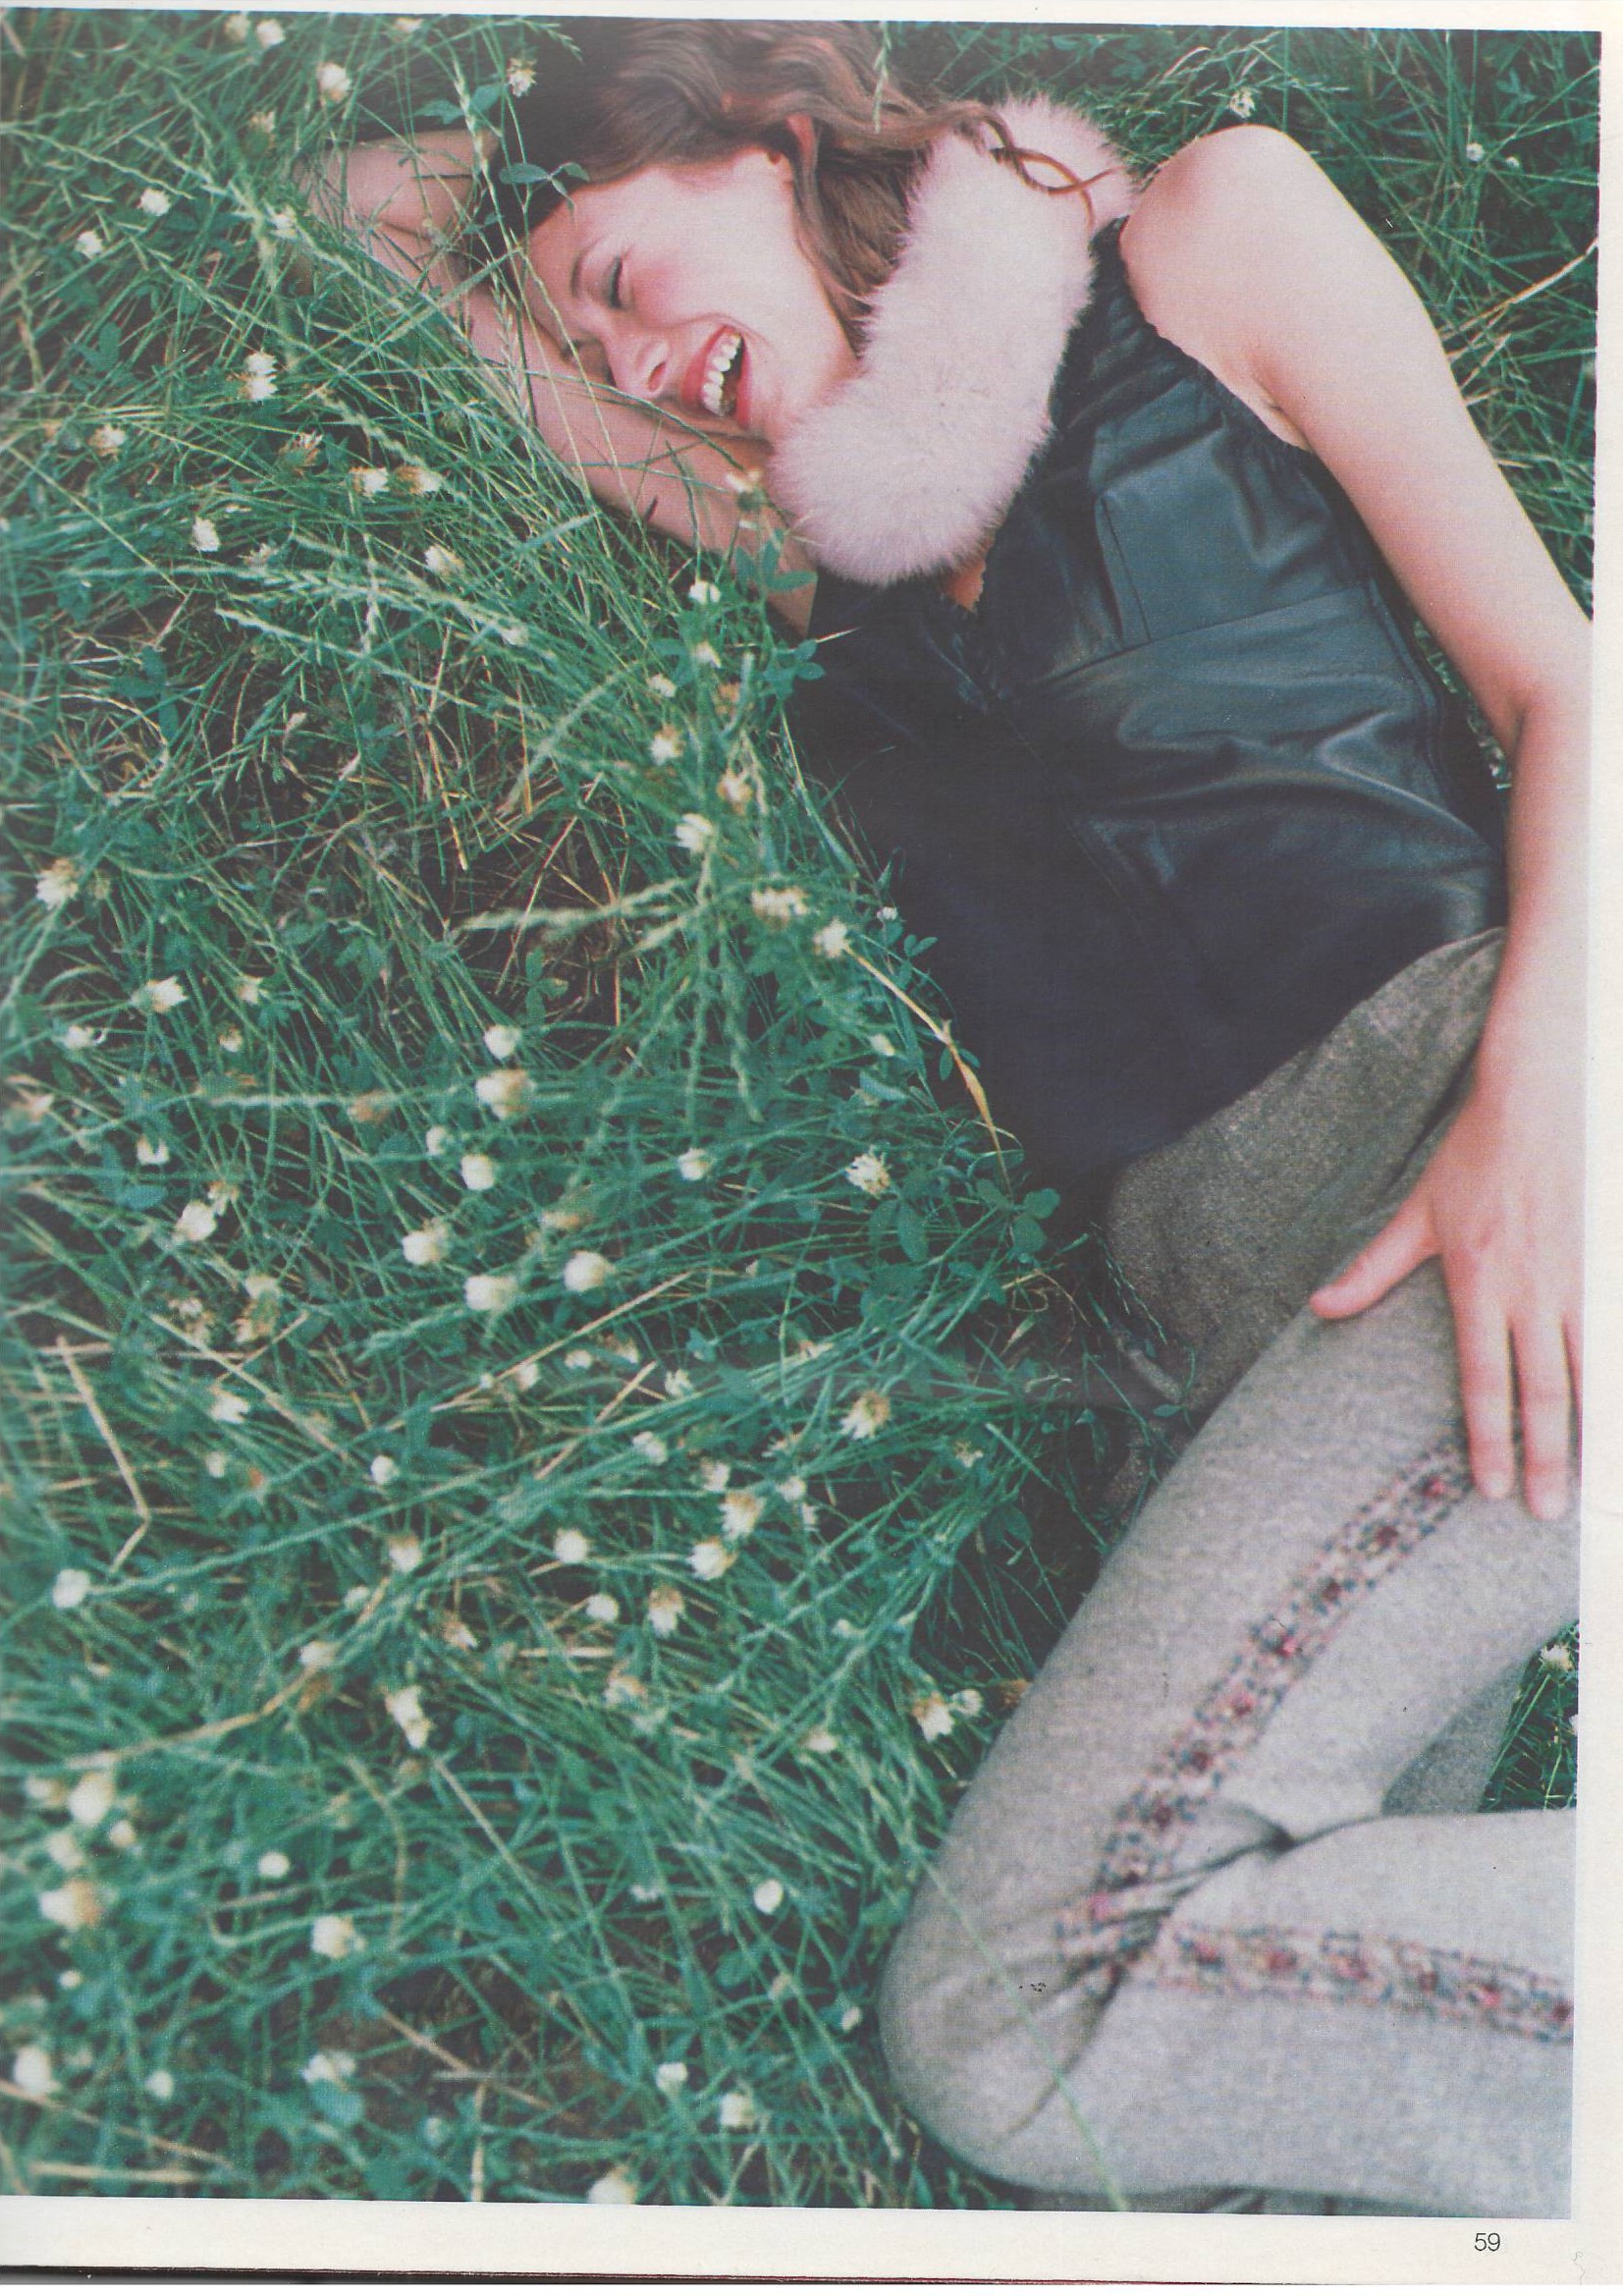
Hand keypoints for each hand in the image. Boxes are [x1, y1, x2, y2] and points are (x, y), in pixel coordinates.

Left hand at [1309, 1075, 1581, 1520]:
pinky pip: (1622, 1332)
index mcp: (1481, 1282)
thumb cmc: (1477, 1153)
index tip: (1490, 1489)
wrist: (1544, 1092)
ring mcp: (1586, 1276)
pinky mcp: (1614, 1261)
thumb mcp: (1418, 1211)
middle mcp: (1536, 1289)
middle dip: (1547, 1459)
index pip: (1484, 1379)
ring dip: (1600, 1431)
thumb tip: (1321, 1308)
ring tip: (1600, 1485)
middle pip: (1546, 1391)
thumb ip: (1373, 1268)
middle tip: (1547, 1513)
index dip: (1488, 1439)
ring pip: (1598, 1370)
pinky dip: (1622, 1378)